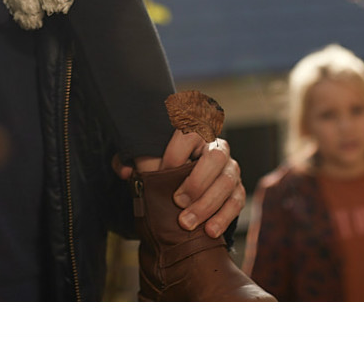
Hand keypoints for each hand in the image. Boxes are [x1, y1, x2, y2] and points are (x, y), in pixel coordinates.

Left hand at [115, 133, 246, 238]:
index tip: (161, 172)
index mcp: (195, 133)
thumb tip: (126, 171)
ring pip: (226, 182)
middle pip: (215, 158)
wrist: (187, 184)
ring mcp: (230, 169)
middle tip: (178, 202)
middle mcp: (217, 147)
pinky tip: (209, 230)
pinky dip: (223, 218)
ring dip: (206, 205)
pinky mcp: (237, 190)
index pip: (190, 135)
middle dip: (196, 182)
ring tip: (187, 223)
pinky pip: (236, 203)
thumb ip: (132, 160)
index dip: (175, 154)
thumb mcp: (148, 159)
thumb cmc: (166, 166)